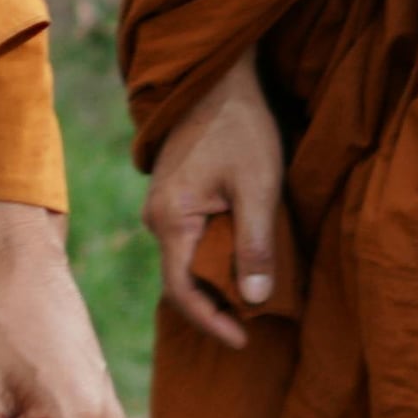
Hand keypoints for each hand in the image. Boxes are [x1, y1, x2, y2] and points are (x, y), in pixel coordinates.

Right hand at [139, 49, 285, 352]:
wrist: (218, 77)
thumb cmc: (240, 128)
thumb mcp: (258, 187)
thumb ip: (256, 245)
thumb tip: (255, 301)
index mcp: (171, 219)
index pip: (181, 291)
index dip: (211, 322)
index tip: (243, 341)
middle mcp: (157, 217)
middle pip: (183, 279)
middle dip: (219, 305)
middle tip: (260, 321)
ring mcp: (163, 206)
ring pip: (189, 260)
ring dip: (220, 280)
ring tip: (259, 294)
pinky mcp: (175, 195)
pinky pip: (192, 240)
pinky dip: (217, 257)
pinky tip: (246, 258)